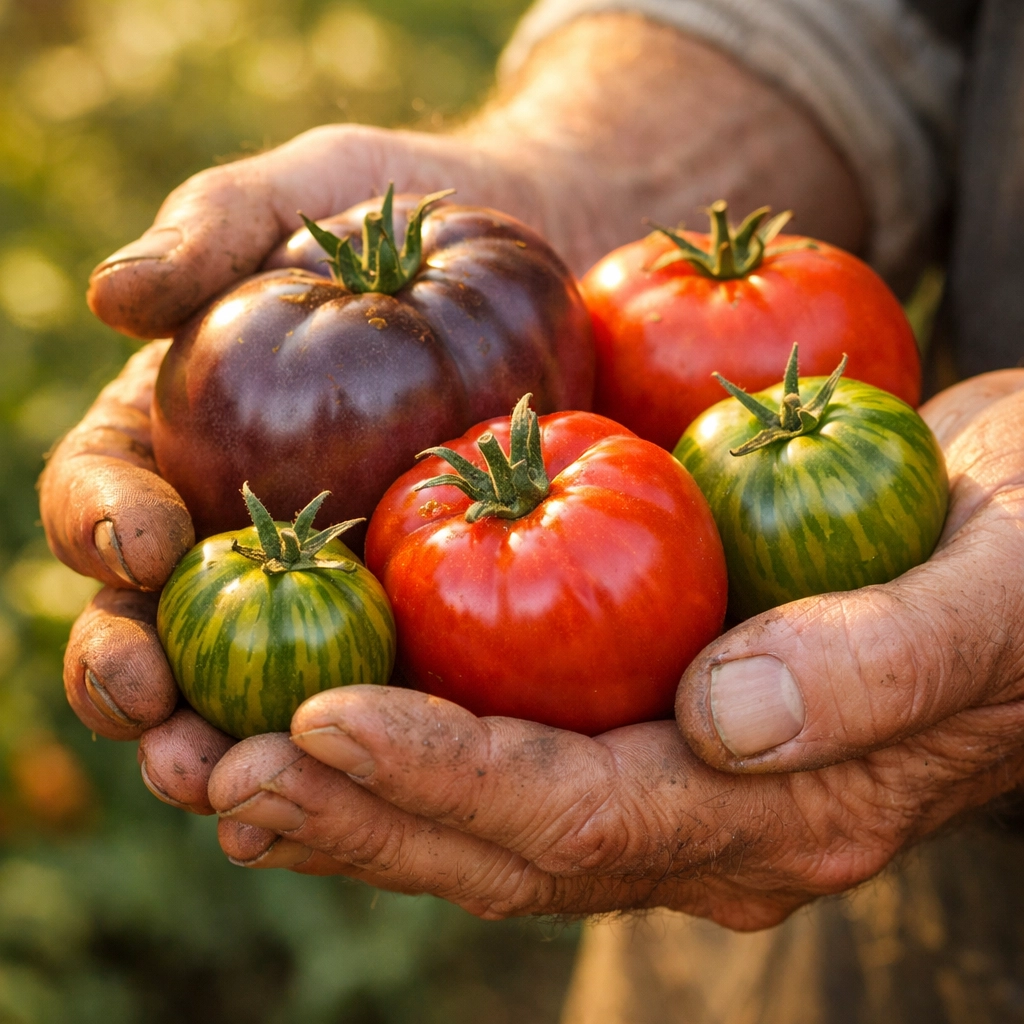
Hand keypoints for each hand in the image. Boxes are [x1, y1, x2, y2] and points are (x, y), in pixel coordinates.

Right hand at [48, 13, 866, 814]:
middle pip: (156, 623)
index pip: (104, 497)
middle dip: (140, 683)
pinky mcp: (421, 604)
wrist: (535, 249)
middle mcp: (235, 527)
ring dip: (232, 748)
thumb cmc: (404, 212)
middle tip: (164, 734)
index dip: (100, 526)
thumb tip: (110, 296)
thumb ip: (210, 232)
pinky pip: (384, 680)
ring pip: (253, 683)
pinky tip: (371, 784)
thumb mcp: (302, 194)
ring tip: (237, 795)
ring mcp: (329, 578)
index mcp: (178, 442)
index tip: (143, 543)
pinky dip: (363, 739)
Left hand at [204, 370, 1023, 928]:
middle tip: (214, 771)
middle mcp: (715, 819)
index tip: (321, 723)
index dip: (449, 776)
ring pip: (485, 816)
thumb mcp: (996, 583)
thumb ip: (879, 661)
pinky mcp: (655, 722)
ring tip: (214, 763)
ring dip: (348, 796)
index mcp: (789, 805)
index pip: (586, 813)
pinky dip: (401, 747)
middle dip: (357, 811)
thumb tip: (724, 719)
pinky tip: (313, 722)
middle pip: (506, 842)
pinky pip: (507, 752)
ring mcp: (680, 780)